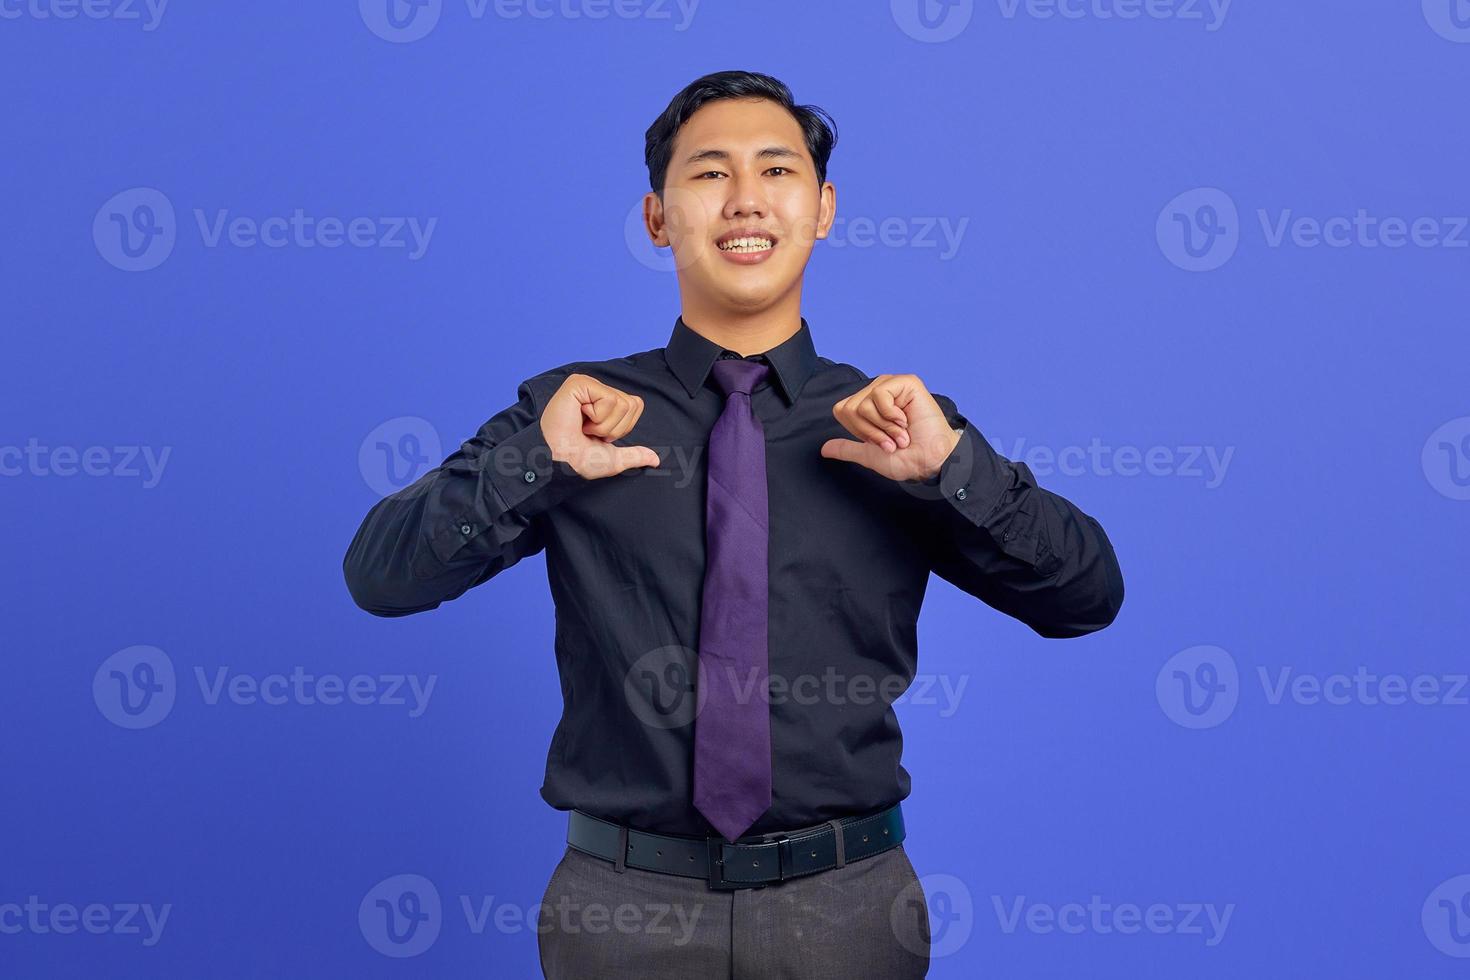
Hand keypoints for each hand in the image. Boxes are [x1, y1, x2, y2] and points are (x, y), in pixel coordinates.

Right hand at [541, 374, 660, 478]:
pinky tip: (578, 418)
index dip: (622, 427)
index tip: (599, 435)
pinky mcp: (579, 383)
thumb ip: (635, 455)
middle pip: (631, 404)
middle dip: (614, 427)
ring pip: (621, 403)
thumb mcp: (614, 459)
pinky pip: (608, 398)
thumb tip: (655, 459)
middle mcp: (597, 390)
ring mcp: (587, 385)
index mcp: (604, 403)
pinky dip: (596, 417)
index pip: (635, 405)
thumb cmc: (580, 460)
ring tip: (583, 426)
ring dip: (603, 424)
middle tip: (590, 431)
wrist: (561, 463)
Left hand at [820, 374, 961, 481]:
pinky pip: (879, 396)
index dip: (859, 431)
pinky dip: (891, 416)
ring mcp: (891, 385)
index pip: (842, 411)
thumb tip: (824, 449)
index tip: (880, 441)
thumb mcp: (869, 455)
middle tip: (892, 438)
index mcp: (867, 406)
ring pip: (863, 405)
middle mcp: (877, 392)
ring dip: (884, 427)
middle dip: (871, 431)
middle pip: (850, 409)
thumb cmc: (905, 458)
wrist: (928, 460)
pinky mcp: (905, 382)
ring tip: (901, 432)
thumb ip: (846, 449)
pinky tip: (906, 420)